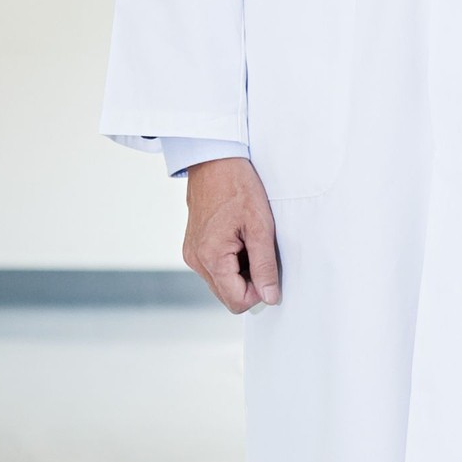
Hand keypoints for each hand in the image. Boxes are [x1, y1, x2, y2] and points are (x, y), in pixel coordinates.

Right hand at [182, 157, 281, 312]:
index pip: (236, 302)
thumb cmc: (237, 185)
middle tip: (258, 248)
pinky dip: (230, 259)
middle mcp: (195, 260)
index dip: (259, 292)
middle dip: (248, 280)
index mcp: (211, 257)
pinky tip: (237, 235)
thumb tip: (269, 297)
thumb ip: (265, 265)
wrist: (214, 159)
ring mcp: (192, 253)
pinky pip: (215, 267)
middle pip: (227, 295)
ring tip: (247, 238)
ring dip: (240, 270)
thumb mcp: (260, 226)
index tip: (268, 268)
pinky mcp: (193, 246)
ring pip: (222, 282)